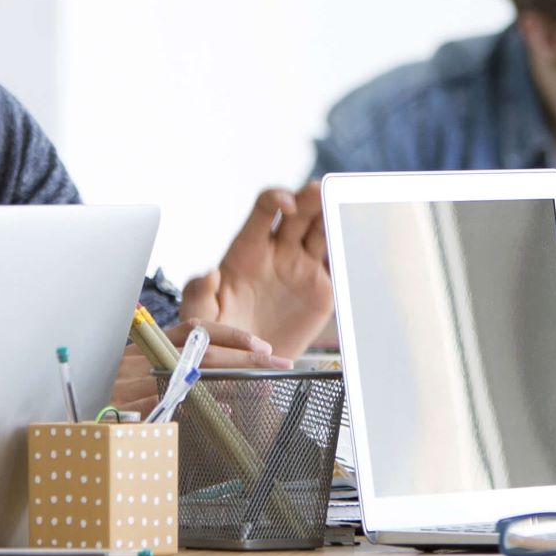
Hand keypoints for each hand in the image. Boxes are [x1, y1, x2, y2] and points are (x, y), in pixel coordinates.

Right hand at [106, 320, 288, 415]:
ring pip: (191, 376)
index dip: (231, 335)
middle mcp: (145, 359)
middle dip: (246, 358)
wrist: (64, 405)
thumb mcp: (135, 371)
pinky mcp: (128, 407)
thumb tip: (220, 391)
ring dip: (231, 380)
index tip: (262, 345)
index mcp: (148, 344)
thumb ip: (170, 371)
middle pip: (204, 353)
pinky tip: (223, 411)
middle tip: (279, 364)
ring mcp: (136, 382)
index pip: (195, 331)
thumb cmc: (106, 388)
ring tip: (263, 384)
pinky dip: (198, 407)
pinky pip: (170, 405)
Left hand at [181, 184, 334, 357]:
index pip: (262, 211)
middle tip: (319, 190)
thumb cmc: (217, 336)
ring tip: (343, 205)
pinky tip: (357, 241)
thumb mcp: (199, 317)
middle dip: (308, 198)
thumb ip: (198, 295)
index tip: (285, 203)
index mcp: (247, 250)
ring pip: (320, 230)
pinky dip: (347, 249)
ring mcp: (301, 267)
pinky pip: (337, 263)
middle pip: (297, 213)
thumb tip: (209, 272)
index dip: (274, 199)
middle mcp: (277, 251)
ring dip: (331, 214)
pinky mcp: (321, 288)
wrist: (246, 365)